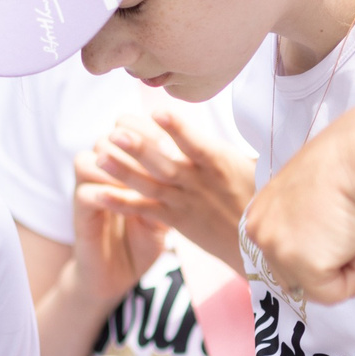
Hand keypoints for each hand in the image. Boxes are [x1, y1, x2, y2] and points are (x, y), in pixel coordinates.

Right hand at [64, 145, 170, 319]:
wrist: (116, 278)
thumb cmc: (142, 242)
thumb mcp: (163, 215)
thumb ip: (168, 192)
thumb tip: (185, 167)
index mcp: (124, 170)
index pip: (130, 133)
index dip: (147, 131)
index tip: (174, 140)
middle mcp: (103, 176)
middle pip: (107, 139)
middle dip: (131, 143)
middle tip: (159, 156)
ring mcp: (89, 194)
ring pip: (88, 161)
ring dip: (113, 166)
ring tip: (140, 178)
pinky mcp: (80, 217)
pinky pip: (84, 194)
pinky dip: (104, 194)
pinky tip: (124, 201)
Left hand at [77, 101, 258, 271]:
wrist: (256, 243)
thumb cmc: (256, 193)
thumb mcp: (252, 163)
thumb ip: (228, 143)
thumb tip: (235, 114)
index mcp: (220, 164)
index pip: (197, 145)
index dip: (178, 129)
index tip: (158, 112)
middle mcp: (199, 183)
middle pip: (166, 164)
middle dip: (139, 147)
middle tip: (115, 131)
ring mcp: (184, 203)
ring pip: (150, 185)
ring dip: (123, 171)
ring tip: (100, 155)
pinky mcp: (175, 220)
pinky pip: (145, 210)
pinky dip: (121, 203)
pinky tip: (98, 193)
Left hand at [240, 108, 354, 305]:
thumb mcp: (323, 196)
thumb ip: (322, 229)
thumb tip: (342, 261)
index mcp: (262, 211)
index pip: (286, 253)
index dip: (325, 261)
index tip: (354, 260)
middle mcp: (260, 231)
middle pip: (300, 274)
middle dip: (344, 268)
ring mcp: (276, 249)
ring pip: (320, 285)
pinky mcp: (300, 265)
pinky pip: (336, 292)